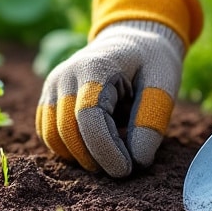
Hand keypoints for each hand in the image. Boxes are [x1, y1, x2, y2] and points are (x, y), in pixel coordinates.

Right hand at [36, 0, 201, 176]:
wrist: (131, 40)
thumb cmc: (151, 63)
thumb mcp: (163, 85)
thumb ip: (151, 122)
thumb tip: (137, 162)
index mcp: (95, 67)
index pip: (89, 118)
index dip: (106, 151)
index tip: (127, 170)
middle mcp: (66, 74)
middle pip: (68, 131)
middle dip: (95, 159)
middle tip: (123, 168)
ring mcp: (53, 86)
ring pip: (53, 137)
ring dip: (80, 157)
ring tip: (110, 155)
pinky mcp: (48, 97)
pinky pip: (48, 134)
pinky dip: (69, 150)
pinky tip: (94, 148)